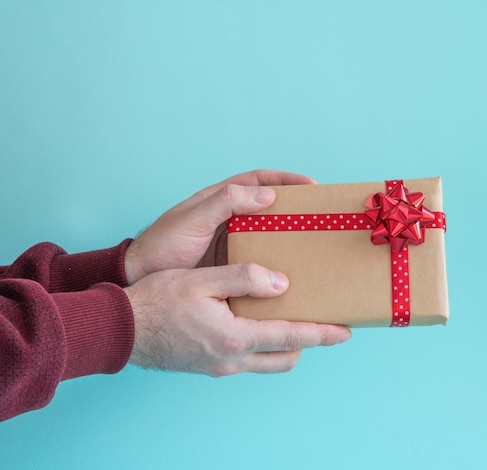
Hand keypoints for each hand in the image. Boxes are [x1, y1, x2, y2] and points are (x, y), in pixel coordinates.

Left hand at [124, 169, 314, 284]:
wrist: (141, 280)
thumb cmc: (162, 246)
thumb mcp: (192, 220)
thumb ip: (225, 203)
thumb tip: (267, 195)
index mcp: (219, 199)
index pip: (258, 182)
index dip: (285, 180)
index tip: (311, 187)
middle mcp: (229, 218)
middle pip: (269, 207)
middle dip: (294, 208)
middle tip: (320, 216)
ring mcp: (231, 242)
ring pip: (267, 234)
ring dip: (288, 237)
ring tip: (312, 244)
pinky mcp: (231, 265)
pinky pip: (259, 259)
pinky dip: (275, 262)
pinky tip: (290, 272)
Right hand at [124, 264, 350, 374]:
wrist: (121, 330)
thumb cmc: (158, 302)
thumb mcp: (202, 280)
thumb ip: (244, 279)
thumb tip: (281, 284)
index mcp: (235, 338)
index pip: (292, 337)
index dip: (322, 334)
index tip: (345, 332)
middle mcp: (232, 359)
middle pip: (285, 358)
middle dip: (307, 343)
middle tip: (320, 323)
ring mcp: (220, 366)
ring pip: (267, 363)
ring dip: (284, 346)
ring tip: (290, 321)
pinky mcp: (209, 366)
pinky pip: (248, 360)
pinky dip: (262, 345)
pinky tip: (255, 323)